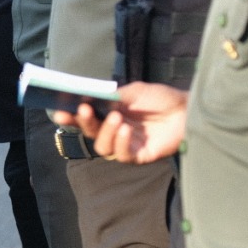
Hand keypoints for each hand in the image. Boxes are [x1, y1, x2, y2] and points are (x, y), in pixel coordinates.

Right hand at [51, 81, 187, 163]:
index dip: (71, 117)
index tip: (59, 111)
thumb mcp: (134, 91)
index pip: (86, 118)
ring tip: (117, 118)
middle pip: (90, 134)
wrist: (188, 110)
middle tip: (83, 110)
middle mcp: (115, 131)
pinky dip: (121, 143)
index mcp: (110, 114)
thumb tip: (91, 97)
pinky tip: (127, 130)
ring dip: (105, 133)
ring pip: (103, 148)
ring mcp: (126, 145)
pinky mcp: (140, 156)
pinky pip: (122, 155)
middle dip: (83, 123)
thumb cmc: (162, 98)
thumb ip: (114, 96)